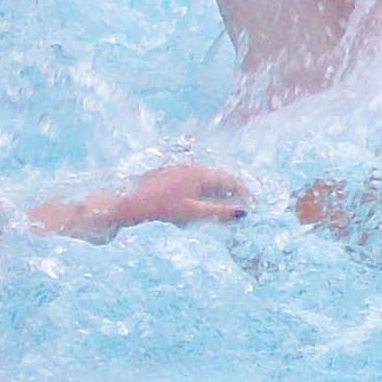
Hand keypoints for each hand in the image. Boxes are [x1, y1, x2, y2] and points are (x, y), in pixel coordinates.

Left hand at [119, 162, 251, 225]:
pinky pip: (194, 182)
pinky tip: (198, 204)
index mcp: (201, 174)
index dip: (244, 193)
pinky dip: (203, 192)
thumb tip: (243, 213)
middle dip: (232, 192)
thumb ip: (219, 212)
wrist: (128, 202)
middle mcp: (193, 168)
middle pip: (219, 179)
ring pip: (206, 180)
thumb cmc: (161, 207)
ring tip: (222, 206)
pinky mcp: (170, 176)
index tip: (253, 203)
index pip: (230, 181)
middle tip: (241, 206)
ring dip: (217, 192)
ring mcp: (180, 170)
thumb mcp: (193, 213)